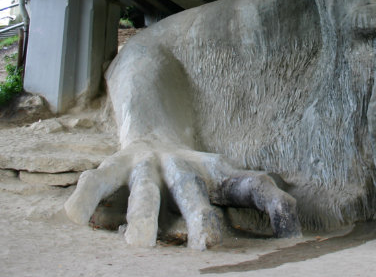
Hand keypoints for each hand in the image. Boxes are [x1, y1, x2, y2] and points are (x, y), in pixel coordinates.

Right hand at [63, 141, 300, 248]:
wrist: (154, 131)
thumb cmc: (196, 172)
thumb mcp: (230, 179)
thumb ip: (264, 196)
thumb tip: (295, 225)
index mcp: (215, 174)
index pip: (247, 188)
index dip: (269, 205)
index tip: (286, 231)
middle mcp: (182, 170)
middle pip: (192, 195)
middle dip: (197, 220)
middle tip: (205, 249)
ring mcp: (147, 167)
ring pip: (144, 193)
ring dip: (142, 216)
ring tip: (138, 245)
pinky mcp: (115, 165)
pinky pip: (97, 181)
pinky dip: (87, 196)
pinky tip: (75, 216)